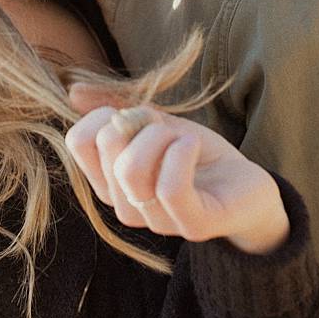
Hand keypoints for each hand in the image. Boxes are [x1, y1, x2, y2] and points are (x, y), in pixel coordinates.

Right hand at [66, 86, 288, 254]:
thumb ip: (117, 109)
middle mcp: (125, 206)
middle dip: (140, 120)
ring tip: (184, 139)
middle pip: (107, 146)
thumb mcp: (156, 124)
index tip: (135, 116)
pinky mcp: (193, 225)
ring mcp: (157, 221)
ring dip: (162, 136)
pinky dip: (182, 153)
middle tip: (167, 128)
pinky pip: (170, 188)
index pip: (77, 141)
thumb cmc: (196, 155)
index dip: (104, 113)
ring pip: (132, 169)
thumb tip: (73, 92)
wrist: (245, 186)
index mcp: (110, 182)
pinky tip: (193, 145)